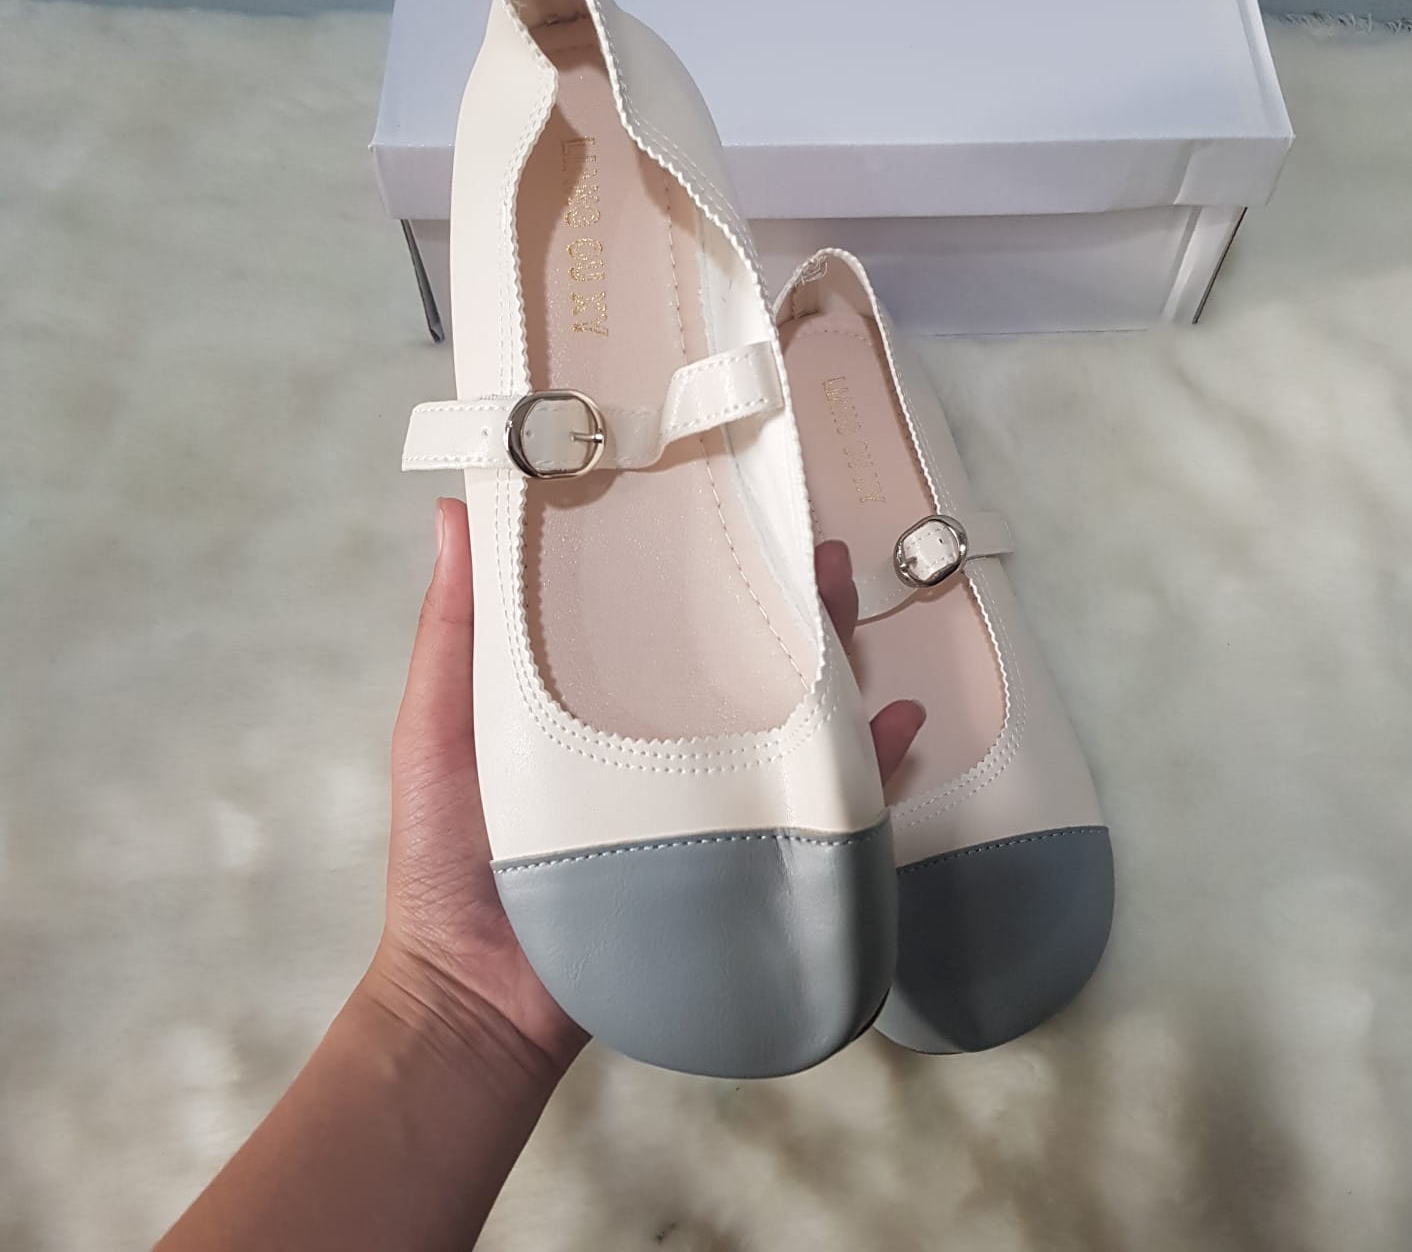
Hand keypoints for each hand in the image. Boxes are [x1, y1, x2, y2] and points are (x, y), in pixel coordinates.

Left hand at [368, 498, 924, 1082]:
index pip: (663, 604)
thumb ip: (454, 628)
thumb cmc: (449, 852)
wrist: (481, 998)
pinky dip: (868, 762)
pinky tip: (896, 721)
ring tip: (850, 599)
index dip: (700, 547)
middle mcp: (665, 725)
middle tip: (809, 538)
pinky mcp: (742, 846)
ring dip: (833, 651)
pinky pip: (820, 801)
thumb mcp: (442, 724)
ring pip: (790, 705)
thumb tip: (456, 509)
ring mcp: (710, 786)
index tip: (725, 485)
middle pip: (741, 643)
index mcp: (597, 686)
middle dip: (783, 588)